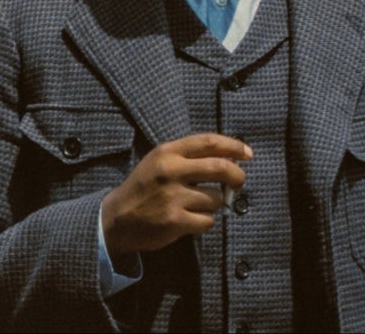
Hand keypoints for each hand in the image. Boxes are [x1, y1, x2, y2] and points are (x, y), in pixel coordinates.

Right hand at [101, 133, 251, 256]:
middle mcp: (170, 171)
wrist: (116, 218)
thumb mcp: (158, 162)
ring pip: (217, 199)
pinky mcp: (175, 220)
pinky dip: (203, 222)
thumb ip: (188, 157)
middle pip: (221, 168)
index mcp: (166, 152)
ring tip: (195, 206)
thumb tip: (230, 158)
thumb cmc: (143, 188)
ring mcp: (173, 196)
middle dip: (237, 176)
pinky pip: (208, 221)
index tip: (247, 153)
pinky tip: (188, 220)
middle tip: (238, 184)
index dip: (233, 146)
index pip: (208, 142)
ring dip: (213, 205)